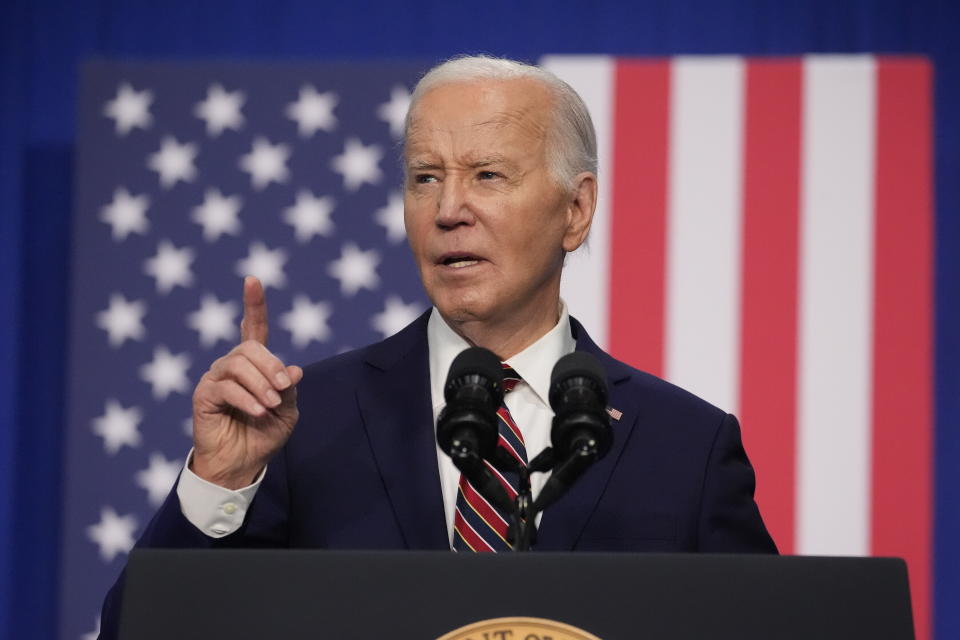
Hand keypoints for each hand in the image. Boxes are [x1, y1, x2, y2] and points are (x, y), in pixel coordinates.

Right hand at [190, 276, 303, 488]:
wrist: (242, 464)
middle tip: (282, 389)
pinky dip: (247, 399)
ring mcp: (216, 377)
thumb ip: (288, 388)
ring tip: (270, 406)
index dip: (254, 304)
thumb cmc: (264, 435)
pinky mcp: (204, 394)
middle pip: (250, 347)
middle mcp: (232, 365)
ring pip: (238, 364)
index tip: (252, 280)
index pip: (253, 327)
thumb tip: (293, 369)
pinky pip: (226, 386)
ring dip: (260, 384)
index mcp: (255, 364)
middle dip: (270, 366)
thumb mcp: (287, 411)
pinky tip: (258, 412)